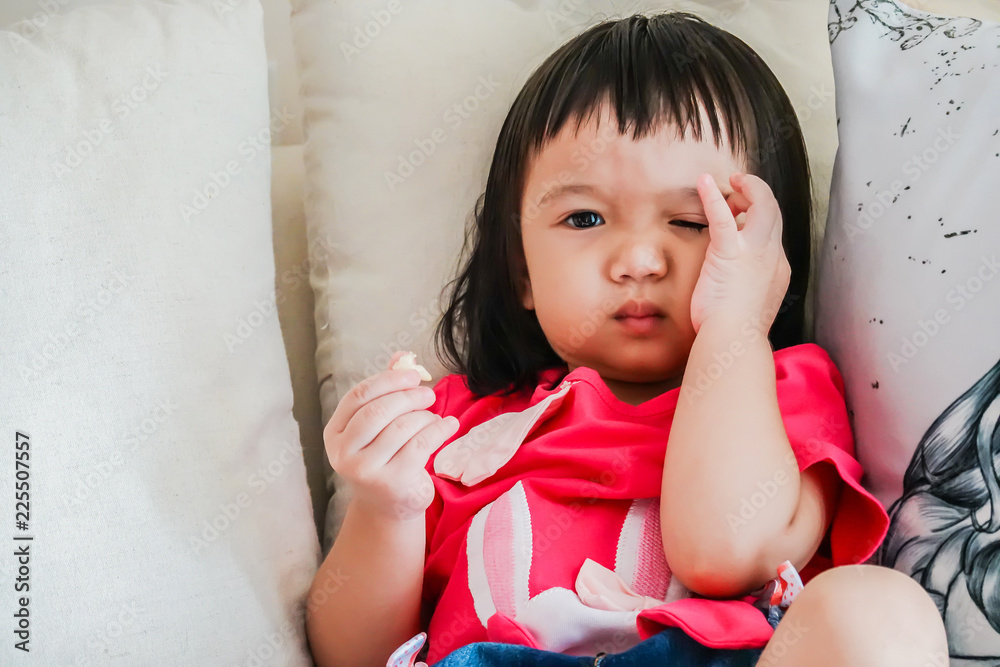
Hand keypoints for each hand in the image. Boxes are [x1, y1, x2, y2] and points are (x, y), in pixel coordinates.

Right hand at [323, 350, 459, 521]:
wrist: (387, 507)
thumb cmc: (384, 458)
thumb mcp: (379, 426)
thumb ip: (387, 391)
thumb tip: (403, 357)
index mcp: (335, 433)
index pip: (358, 395)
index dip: (388, 381)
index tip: (413, 376)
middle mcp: (344, 453)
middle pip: (378, 410)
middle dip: (409, 396)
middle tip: (429, 394)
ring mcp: (366, 470)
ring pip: (401, 427)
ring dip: (425, 416)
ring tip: (434, 417)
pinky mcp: (393, 482)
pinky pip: (421, 445)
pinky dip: (439, 430)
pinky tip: (448, 425)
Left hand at [689, 172, 790, 334]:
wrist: (734, 339)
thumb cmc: (736, 331)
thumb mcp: (751, 304)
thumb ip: (749, 287)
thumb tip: (736, 283)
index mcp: (778, 269)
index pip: (774, 234)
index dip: (760, 219)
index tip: (744, 216)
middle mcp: (773, 256)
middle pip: (774, 214)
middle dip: (759, 195)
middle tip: (740, 185)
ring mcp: (755, 252)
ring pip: (761, 206)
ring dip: (746, 189)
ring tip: (730, 182)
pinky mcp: (731, 253)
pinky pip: (723, 217)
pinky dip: (713, 196)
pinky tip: (703, 182)